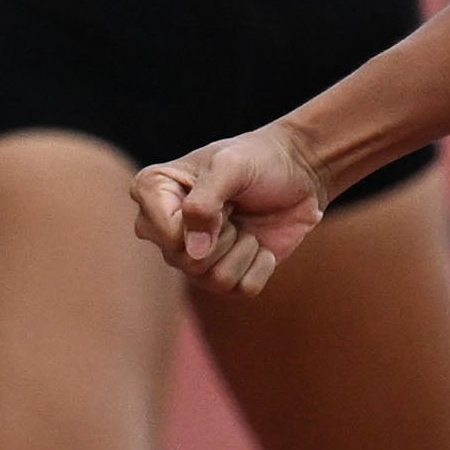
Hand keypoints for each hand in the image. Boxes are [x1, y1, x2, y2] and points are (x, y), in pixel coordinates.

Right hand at [133, 124, 338, 294]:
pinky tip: (259, 242)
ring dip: (244, 250)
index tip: (221, 196)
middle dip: (225, 236)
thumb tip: (194, 252)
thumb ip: (204, 202)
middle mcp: (164, 229)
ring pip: (215, 280)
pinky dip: (261, 265)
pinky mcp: (225, 275)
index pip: (168, 235)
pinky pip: (242, 289)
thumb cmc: (258, 159)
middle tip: (234, 208)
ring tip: (244, 224)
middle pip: (188, 262)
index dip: (204, 222)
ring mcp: (193, 256)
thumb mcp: (230, 166)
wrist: (297, 171)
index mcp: (152, 192)